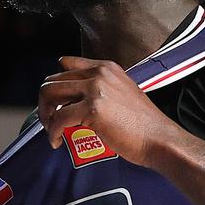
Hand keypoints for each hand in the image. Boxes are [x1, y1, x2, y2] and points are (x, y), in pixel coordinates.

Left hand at [38, 56, 182, 166]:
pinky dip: (52, 132)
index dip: (56, 84)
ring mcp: (95, 89)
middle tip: (50, 120)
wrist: (159, 139)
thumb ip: (103, 89)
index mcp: (107, 68)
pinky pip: (58, 118)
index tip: (55, 101)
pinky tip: (57, 141)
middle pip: (53, 80)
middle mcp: (99, 74)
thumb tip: (78, 99)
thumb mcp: (124, 93)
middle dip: (45, 102)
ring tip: (52, 129)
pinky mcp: (92, 109)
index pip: (67, 63)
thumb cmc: (144, 124)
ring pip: (49, 94)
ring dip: (44, 114)